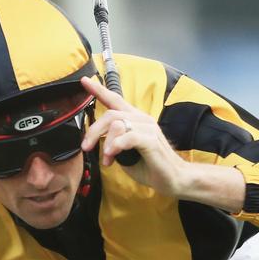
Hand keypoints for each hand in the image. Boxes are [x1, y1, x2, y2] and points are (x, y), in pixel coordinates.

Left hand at [79, 75, 245, 212]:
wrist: (173, 178)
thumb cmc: (150, 166)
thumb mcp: (126, 154)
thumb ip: (113, 143)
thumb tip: (99, 142)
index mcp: (135, 120)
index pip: (115, 99)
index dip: (99, 90)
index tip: (84, 81)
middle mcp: (142, 119)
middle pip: (111, 114)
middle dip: (93, 130)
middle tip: (86, 147)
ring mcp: (148, 128)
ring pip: (117, 124)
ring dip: (106, 143)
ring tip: (107, 160)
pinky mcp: (151, 140)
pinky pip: (128, 136)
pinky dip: (116, 146)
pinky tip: (112, 156)